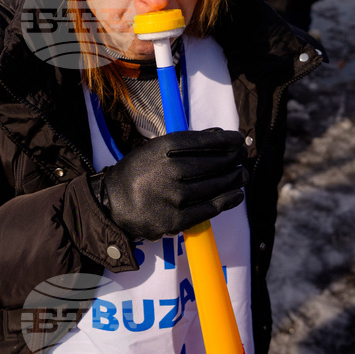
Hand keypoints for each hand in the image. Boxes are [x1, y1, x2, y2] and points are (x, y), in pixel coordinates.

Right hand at [91, 128, 246, 240]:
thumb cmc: (138, 172)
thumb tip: (220, 135)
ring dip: (234, 179)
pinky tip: (237, 194)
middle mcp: (171, 170)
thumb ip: (186, 143)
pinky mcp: (176, 220)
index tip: (238, 140)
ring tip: (242, 174)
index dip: (227, 141)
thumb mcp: (155, 149)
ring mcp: (174, 197)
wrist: (112, 203)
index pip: (205, 142)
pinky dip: (227, 200)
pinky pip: (210, 209)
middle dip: (234, 159)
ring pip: (216, 186)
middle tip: (243, 157)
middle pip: (214, 163)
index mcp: (164, 148)